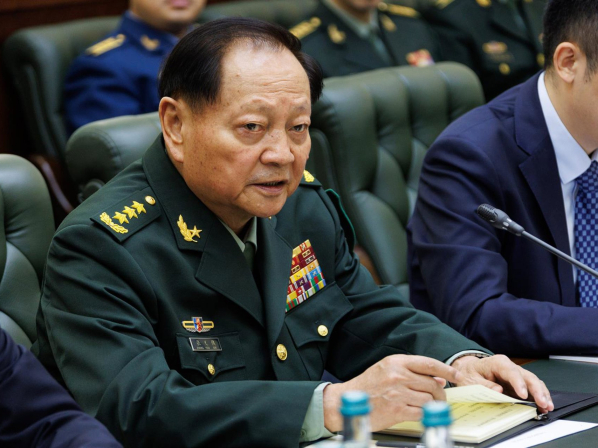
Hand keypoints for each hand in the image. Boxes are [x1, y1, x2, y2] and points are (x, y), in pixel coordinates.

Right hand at [322, 355, 461, 431]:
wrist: (348, 401)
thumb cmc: (368, 385)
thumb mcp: (388, 371)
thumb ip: (412, 373)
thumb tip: (438, 380)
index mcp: (396, 362)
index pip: (428, 363)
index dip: (446, 370)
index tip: (456, 376)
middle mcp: (397, 375)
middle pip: (432, 383)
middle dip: (440, 393)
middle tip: (439, 398)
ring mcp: (397, 393)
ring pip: (429, 399)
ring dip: (432, 405)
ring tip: (427, 406)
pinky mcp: (396, 410)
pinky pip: (420, 413)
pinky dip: (423, 415)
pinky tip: (418, 413)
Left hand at [451, 354, 553, 412]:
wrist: (469, 370)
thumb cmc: (470, 374)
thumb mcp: (470, 380)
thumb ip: (484, 385)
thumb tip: (499, 391)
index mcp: (497, 363)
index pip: (511, 371)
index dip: (519, 383)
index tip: (523, 395)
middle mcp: (509, 367)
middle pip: (527, 376)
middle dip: (537, 390)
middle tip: (543, 403)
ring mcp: (516, 375)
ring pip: (534, 382)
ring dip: (542, 394)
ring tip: (547, 407)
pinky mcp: (519, 384)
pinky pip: (532, 389)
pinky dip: (539, 397)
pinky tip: (544, 406)